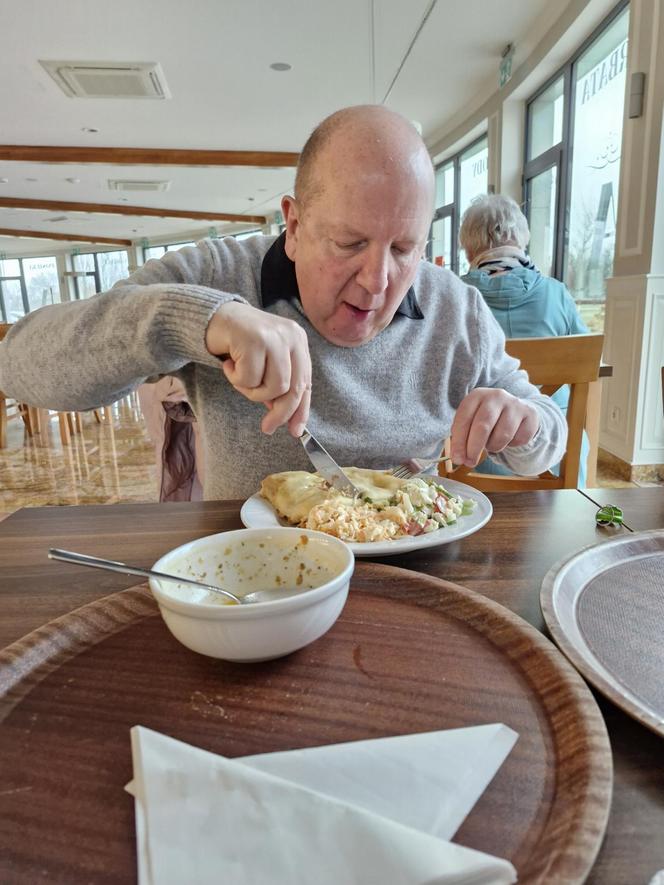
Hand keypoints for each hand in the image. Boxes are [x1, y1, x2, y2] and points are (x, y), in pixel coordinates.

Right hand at [205, 302, 311, 435]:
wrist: (212, 316)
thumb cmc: (240, 343)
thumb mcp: (266, 363)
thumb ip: (278, 384)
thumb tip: (286, 416)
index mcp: (298, 341)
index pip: (306, 382)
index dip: (301, 410)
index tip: (295, 430)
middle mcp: (291, 336)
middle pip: (294, 388)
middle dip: (280, 413)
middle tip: (267, 428)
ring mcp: (274, 337)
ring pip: (273, 387)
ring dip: (252, 390)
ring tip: (238, 376)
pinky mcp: (254, 339)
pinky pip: (249, 378)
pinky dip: (235, 379)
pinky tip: (228, 364)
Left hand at [450, 388, 539, 466]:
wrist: (517, 410)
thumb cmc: (488, 419)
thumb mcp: (472, 421)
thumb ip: (462, 437)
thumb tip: (458, 457)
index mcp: (476, 395)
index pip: (464, 419)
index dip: (459, 441)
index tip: (457, 458)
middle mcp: (496, 396)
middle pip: (482, 426)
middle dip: (474, 448)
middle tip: (470, 462)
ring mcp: (514, 404)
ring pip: (502, 435)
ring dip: (493, 447)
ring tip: (491, 444)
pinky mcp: (530, 415)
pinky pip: (518, 439)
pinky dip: (511, 445)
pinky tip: (508, 438)